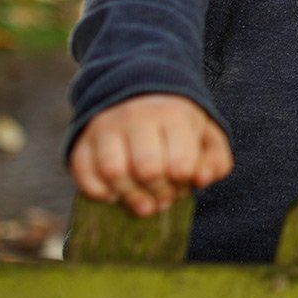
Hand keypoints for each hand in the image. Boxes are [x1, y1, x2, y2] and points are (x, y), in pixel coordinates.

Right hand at [68, 93, 233, 217]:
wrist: (139, 94)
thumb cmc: (178, 126)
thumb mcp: (207, 137)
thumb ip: (216, 161)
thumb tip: (201, 179)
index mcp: (172, 115)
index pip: (180, 163)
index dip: (183, 184)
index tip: (183, 182)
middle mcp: (135, 117)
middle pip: (147, 170)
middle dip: (159, 194)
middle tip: (164, 198)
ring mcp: (104, 127)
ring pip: (113, 172)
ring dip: (130, 197)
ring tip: (143, 203)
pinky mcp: (82, 141)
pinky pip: (83, 174)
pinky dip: (99, 193)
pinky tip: (116, 194)